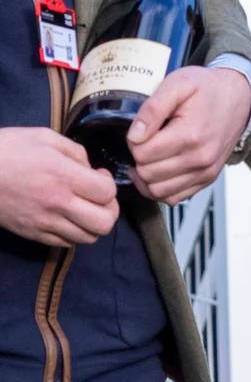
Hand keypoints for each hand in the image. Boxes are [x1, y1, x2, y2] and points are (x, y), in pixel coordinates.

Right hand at [0, 126, 118, 245]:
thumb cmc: (7, 149)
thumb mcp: (44, 137)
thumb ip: (75, 152)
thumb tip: (92, 170)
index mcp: (62, 176)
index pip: (107, 193)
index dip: (109, 185)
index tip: (99, 176)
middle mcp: (57, 203)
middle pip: (104, 223)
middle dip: (109, 210)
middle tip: (99, 198)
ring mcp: (45, 223)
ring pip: (89, 238)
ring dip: (93, 224)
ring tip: (85, 209)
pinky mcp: (34, 235)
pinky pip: (68, 244)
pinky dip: (75, 233)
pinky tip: (68, 218)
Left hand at [126, 64, 250, 203]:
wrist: (238, 97)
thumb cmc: (208, 90)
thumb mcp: (177, 84)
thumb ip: (153, 108)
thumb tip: (135, 135)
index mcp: (190, 135)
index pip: (142, 154)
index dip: (133, 142)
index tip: (140, 131)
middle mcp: (200, 159)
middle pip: (148, 174)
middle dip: (139, 159)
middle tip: (144, 142)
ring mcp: (205, 172)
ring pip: (158, 191)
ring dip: (146, 177)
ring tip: (148, 158)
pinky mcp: (207, 179)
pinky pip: (174, 198)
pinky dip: (161, 188)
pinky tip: (159, 171)